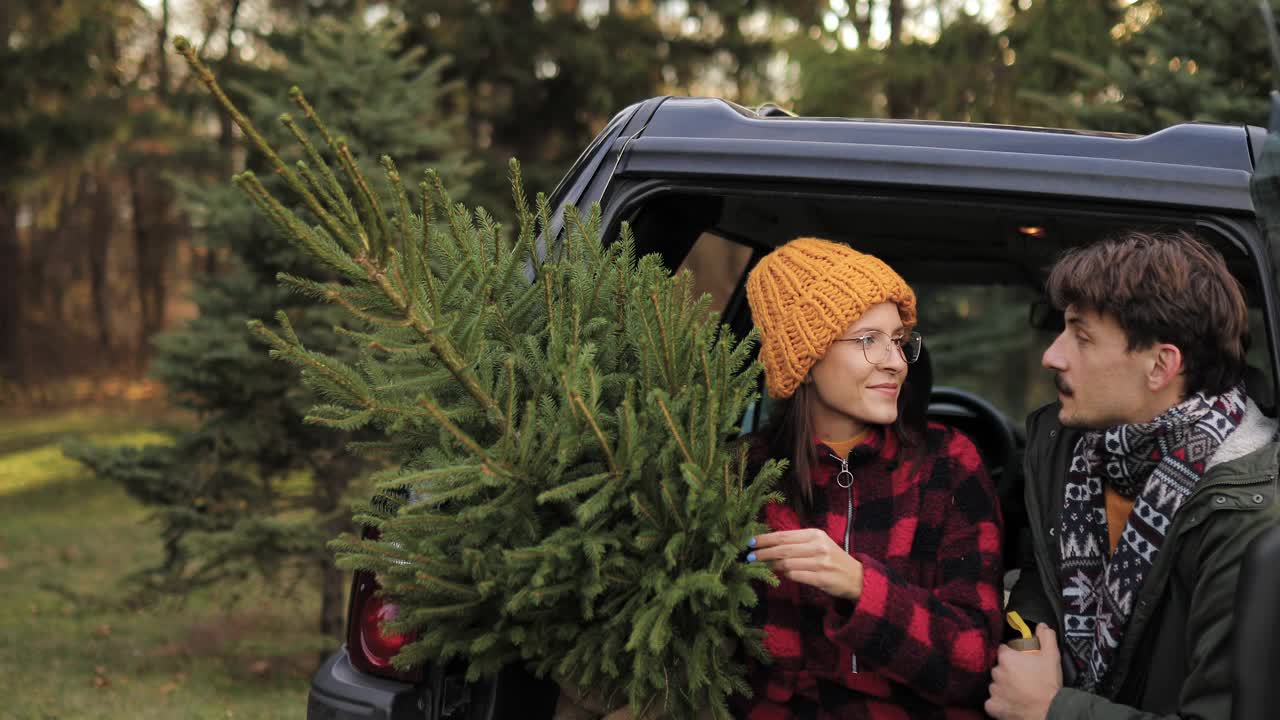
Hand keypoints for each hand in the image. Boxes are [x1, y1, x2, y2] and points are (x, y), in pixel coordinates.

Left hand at [749, 529, 863, 599]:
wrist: (856, 577)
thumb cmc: (832, 559)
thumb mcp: (818, 544)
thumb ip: (797, 544)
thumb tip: (770, 545)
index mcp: (815, 534)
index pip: (784, 535)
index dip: (765, 538)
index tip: (751, 542)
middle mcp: (817, 546)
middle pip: (782, 548)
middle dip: (763, 552)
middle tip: (749, 556)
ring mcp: (820, 562)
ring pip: (787, 563)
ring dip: (771, 565)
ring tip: (760, 565)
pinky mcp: (821, 578)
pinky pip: (795, 575)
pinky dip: (784, 575)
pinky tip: (778, 573)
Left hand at [985, 624, 1062, 719]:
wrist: (1050, 711)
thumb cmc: (1050, 684)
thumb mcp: (1052, 656)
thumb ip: (1046, 637)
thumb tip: (1041, 626)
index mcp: (1007, 658)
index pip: (1002, 650)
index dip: (1011, 654)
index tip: (1019, 661)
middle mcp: (996, 672)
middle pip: (998, 667)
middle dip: (1007, 671)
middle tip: (1022, 677)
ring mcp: (994, 690)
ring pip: (995, 684)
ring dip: (1003, 686)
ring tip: (1018, 691)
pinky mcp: (993, 706)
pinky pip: (992, 702)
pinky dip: (999, 702)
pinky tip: (1010, 702)